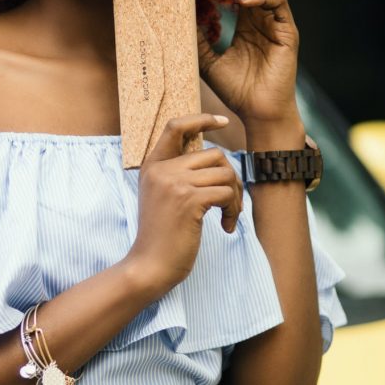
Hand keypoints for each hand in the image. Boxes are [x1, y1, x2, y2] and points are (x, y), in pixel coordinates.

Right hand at [125, 114, 243, 296]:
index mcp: (152, 166)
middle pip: (214, 155)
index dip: (201, 119)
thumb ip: (178, 176)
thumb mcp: (162, 198)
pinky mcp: (190, 200)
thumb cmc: (161, 237)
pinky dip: (233, 210)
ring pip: (225, 173)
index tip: (221, 121)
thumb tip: (217, 160)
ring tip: (228, 217)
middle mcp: (162, 170)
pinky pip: (227, 192)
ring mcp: (175, 183)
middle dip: (231, 178)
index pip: (175, 127)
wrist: (149, 266)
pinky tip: (226, 227)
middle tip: (230, 203)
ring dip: (235, 197)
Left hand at [197, 0, 299, 124]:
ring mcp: (277, 22)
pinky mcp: (288, 30)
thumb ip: (198, 40)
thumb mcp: (208, 62)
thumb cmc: (236, 91)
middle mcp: (263, 17)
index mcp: (247, 22)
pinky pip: (278, 2)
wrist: (258, 113)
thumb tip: (179, 18)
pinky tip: (240, 3)